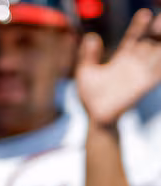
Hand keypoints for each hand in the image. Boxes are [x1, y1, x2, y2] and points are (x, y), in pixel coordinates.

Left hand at [76, 9, 160, 127]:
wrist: (96, 118)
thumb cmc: (91, 97)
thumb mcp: (85, 72)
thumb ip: (87, 55)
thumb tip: (90, 37)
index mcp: (121, 59)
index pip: (133, 38)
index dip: (139, 26)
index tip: (145, 13)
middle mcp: (134, 64)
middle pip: (150, 42)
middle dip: (156, 30)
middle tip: (160, 19)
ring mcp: (140, 74)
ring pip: (156, 53)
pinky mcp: (143, 85)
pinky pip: (157, 72)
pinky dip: (160, 64)